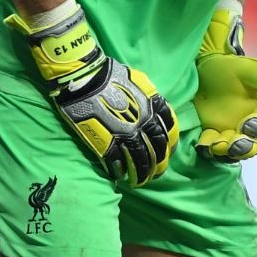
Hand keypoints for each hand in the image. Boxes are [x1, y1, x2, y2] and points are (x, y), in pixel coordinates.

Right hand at [5, 1, 178, 186]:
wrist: (87, 78)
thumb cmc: (112, 75)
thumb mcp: (141, 82)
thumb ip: (151, 99)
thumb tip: (156, 111)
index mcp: (153, 109)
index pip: (169, 133)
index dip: (170, 146)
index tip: (168, 153)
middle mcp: (143, 125)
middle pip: (156, 151)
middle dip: (159, 165)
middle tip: (157, 174)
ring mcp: (125, 136)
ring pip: (139, 160)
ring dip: (142, 174)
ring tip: (141, 181)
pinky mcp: (106, 143)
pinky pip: (117, 163)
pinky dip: (120, 172)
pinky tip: (121, 177)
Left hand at [194, 4, 256, 160]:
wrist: (197, 72)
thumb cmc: (224, 68)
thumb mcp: (244, 68)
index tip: (247, 125)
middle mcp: (250, 125)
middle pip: (255, 144)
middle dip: (246, 147)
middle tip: (233, 144)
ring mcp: (232, 134)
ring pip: (236, 151)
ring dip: (228, 151)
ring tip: (216, 145)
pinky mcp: (213, 139)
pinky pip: (214, 151)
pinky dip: (210, 150)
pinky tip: (203, 142)